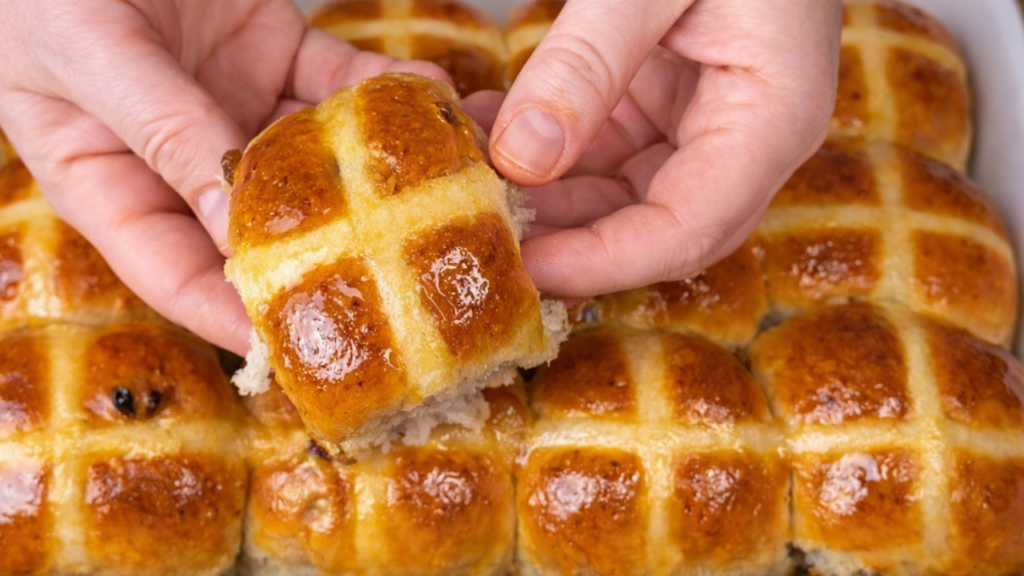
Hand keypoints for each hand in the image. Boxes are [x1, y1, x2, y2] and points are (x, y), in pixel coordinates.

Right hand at [0, 0, 442, 354]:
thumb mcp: (90, 56)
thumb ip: (163, 133)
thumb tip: (237, 227)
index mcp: (110, 182)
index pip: (178, 275)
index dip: (238, 318)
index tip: (305, 350)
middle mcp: (180, 160)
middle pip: (264, 228)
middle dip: (337, 250)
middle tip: (406, 276)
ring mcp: (233, 108)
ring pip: (317, 158)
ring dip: (381, 169)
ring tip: (449, 181)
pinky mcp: (273, 54)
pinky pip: (338, 82)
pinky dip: (384, 88)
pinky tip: (430, 92)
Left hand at [486, 0, 841, 296]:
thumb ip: (586, 63)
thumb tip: (521, 159)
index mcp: (772, 117)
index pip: (687, 230)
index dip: (603, 263)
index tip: (523, 269)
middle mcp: (744, 135)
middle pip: (650, 227)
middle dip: (563, 236)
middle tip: (477, 229)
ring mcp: (702, 118)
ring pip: (616, 194)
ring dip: (540, 192)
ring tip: (467, 170)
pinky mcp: (663, 96)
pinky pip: (600, 147)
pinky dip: (542, 147)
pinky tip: (486, 127)